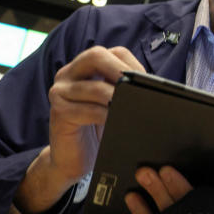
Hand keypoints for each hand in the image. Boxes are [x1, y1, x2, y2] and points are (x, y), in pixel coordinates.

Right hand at [47, 46, 144, 183]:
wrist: (72, 160)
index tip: (147, 82)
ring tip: (132, 109)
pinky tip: (115, 122)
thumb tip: (155, 87)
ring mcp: (59, 92)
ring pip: (92, 87)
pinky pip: (83, 110)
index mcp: (87, 67)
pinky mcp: (58, 113)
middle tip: (137, 90)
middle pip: (96, 56)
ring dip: (116, 98)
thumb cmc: (99, 130)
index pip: (114, 52)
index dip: (133, 64)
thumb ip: (127, 92)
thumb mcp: (115, 106)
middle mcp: (69, 73)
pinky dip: (104, 115)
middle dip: (121, 71)